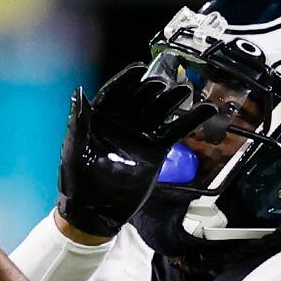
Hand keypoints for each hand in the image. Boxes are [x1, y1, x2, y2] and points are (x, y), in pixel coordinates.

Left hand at [56, 65, 216, 239]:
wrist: (95, 211)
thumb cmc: (78, 181)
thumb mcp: (74, 150)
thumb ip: (79, 122)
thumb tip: (78, 93)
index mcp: (100, 117)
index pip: (114, 92)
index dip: (126, 80)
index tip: (140, 69)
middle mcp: (122, 122)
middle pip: (140, 98)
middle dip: (152, 89)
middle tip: (165, 84)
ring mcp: (140, 134)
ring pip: (160, 111)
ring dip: (173, 100)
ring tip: (186, 91)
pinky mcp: (156, 149)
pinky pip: (175, 131)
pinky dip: (190, 121)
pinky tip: (206, 111)